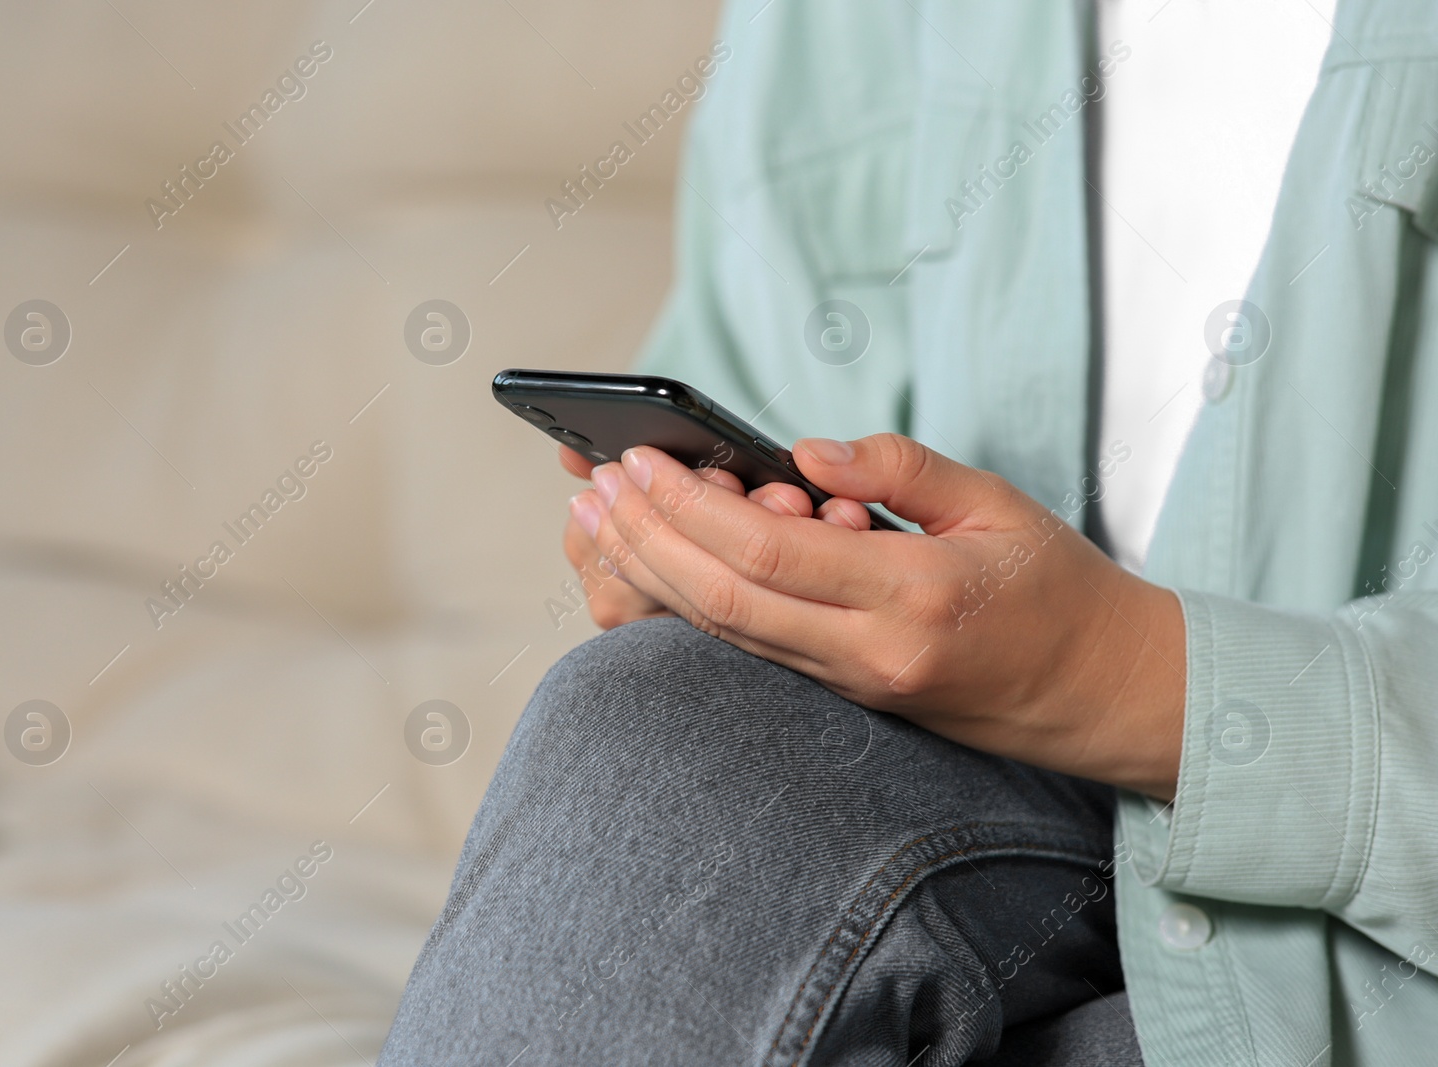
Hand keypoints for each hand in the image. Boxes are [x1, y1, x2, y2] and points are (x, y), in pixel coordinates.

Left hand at [575, 434, 1186, 798]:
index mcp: (911, 596)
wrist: (1101, 693)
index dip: (689, 504)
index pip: (767, 550)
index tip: (638, 457)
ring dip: (653, 575)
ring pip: (723, 635)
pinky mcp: (843, 697)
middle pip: (723, 601)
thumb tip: (805, 453)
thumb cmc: (1057, 589)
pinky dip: (691, 606)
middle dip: (646, 540)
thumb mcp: (997, 505)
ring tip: (602, 520)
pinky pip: (749, 652)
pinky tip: (656, 566)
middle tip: (593, 484)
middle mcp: (869, 654)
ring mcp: (852, 686)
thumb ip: (900, 471)